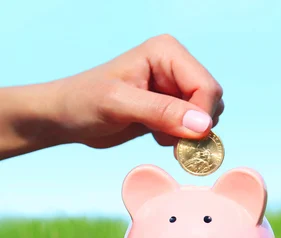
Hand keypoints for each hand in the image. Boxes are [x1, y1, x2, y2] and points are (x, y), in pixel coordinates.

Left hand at [0, 34, 223, 158]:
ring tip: (157, 135)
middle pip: (212, 102)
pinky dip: (182, 139)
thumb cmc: (83, 102)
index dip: (201, 116)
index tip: (181, 140)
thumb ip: (162, 112)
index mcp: (167, 52)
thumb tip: (203, 126)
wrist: (66, 117)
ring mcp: (176, 88)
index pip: (206, 87)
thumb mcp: (119, 105)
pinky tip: (157, 136)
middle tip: (166, 139)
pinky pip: (195, 127)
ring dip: (189, 135)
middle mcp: (176, 66)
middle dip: (196, 127)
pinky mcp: (172, 108)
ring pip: (207, 116)